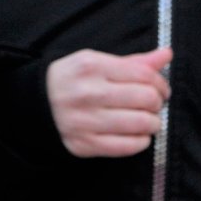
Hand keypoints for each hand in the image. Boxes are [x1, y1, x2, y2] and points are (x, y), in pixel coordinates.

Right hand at [46, 47, 171, 158]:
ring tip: (146, 120)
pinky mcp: (84, 144)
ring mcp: (84, 120)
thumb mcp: (96, 62)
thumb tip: (166, 54)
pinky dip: (141, 141)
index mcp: (91, 66)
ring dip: (153, 123)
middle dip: (157, 103)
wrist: (34, 104)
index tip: (161, 90)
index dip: (161, 83)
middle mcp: (87, 93)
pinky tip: (135, 134)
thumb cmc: (72, 81)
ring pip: (142, 124)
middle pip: (147, 99)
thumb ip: (132, 61)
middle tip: (152, 105)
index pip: (144, 75)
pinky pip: (128, 146)